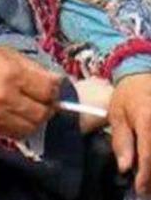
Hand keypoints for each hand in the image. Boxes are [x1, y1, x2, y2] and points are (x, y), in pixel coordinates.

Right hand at [0, 45, 61, 138]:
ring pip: (33, 126)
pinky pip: (18, 134)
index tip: (52, 85)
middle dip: (48, 105)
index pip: (48, 90)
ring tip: (32, 107)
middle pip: (43, 112)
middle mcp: (6, 98)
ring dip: (38, 118)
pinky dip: (24, 126)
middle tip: (44, 98)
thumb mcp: (8, 54)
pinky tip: (20, 115)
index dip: (54, 88)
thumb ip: (34, 68)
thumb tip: (58, 82)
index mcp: (12, 74)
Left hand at [109, 73, 150, 195]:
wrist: (142, 76)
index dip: (145, 175)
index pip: (147, 153)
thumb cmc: (127, 96)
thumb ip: (121, 140)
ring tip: (147, 178)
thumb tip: (124, 166)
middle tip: (145, 187)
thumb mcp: (116, 114)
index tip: (140, 188)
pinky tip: (149, 162)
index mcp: (146, 118)